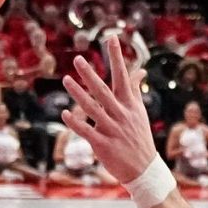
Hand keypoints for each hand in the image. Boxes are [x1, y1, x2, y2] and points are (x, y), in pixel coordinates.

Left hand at [58, 37, 157, 183]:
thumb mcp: (139, 111)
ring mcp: (112, 129)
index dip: (116, 58)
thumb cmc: (138, 136)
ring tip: (66, 80)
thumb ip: (135, 89)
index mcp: (130, 105)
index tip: (111, 38)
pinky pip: (86, 131)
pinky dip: (75, 122)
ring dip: (78, 94)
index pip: (123, 76)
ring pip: (92, 109)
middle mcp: (121, 114)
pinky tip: (64, 113)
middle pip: (103, 90)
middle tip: (78, 59)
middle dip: (90, 74)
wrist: (144, 168)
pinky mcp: (102, 144)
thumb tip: (139, 69)